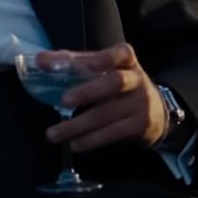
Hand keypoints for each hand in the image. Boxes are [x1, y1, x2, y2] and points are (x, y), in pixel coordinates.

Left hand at [41, 43, 166, 151]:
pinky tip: (74, 144)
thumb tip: (39, 59)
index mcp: (126, 61)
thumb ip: (74, 63)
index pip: (121, 53)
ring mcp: (141, 103)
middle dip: (88, 91)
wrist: (158, 113)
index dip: (105, 58)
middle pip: (114, 83)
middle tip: (64, 100)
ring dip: (78, 125)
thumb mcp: (104, 70)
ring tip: (54, 133)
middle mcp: (137, 79)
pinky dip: (91, 140)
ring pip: (107, 114)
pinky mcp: (140, 126)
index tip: (86, 64)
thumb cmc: (119, 86)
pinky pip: (112, 133)